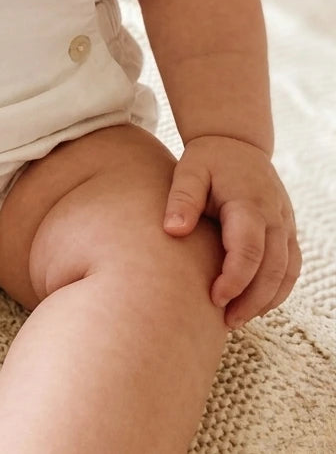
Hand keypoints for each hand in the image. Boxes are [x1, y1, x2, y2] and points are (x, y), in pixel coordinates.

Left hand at [162, 135, 300, 328]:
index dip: (235, 279)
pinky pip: (291, 267)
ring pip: (287, 273)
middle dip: (251, 300)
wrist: (237, 143)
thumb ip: (182, 199)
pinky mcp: (287, 231)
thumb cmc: (208, 160)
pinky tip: (254, 304)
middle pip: (273, 269)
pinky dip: (277, 290)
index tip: (214, 298)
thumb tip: (173, 231)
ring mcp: (285, 225)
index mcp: (250, 203)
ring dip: (266, 300)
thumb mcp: (189, 170)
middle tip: (225, 321)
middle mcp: (275, 216)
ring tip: (237, 319)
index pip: (249, 249)